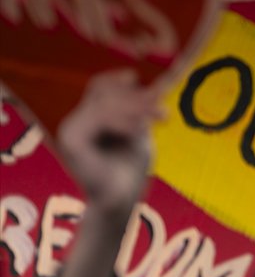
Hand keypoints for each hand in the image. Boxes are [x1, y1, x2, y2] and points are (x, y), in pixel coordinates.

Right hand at [57, 70, 157, 216]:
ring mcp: (70, 129)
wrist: (120, 200)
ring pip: (104, 102)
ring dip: (136, 108)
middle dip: (137, 98)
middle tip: (162, 113)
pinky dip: (122, 120)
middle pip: (103, 90)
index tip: (148, 86)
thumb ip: (135, 107)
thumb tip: (135, 76)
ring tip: (157, 119)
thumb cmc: (130, 168)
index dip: (121, 80)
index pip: (100, 85)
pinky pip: (98, 117)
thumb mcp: (137, 130)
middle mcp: (75, 121)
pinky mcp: (71, 139)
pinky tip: (137, 131)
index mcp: (88, 117)